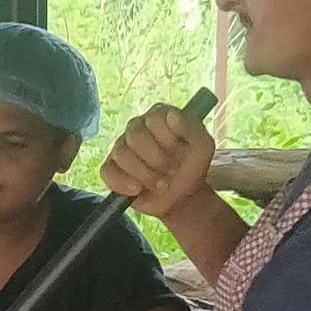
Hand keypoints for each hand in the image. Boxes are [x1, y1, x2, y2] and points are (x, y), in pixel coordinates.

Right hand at [101, 102, 216, 219]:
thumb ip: (191, 128)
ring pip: (121, 154)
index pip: (154, 119)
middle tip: (170, 172)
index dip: (168, 140)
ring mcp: (121, 147)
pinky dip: (123, 183)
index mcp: (158, 115)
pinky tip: (137, 190)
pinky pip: (108, 172)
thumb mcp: (203, 147)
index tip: (180, 154)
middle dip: (157, 160)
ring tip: (159, 184)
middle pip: (136, 136)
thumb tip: (171, 114)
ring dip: (144, 175)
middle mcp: (137, 127)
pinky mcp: (111, 168)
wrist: (181, 196)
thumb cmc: (191, 168)